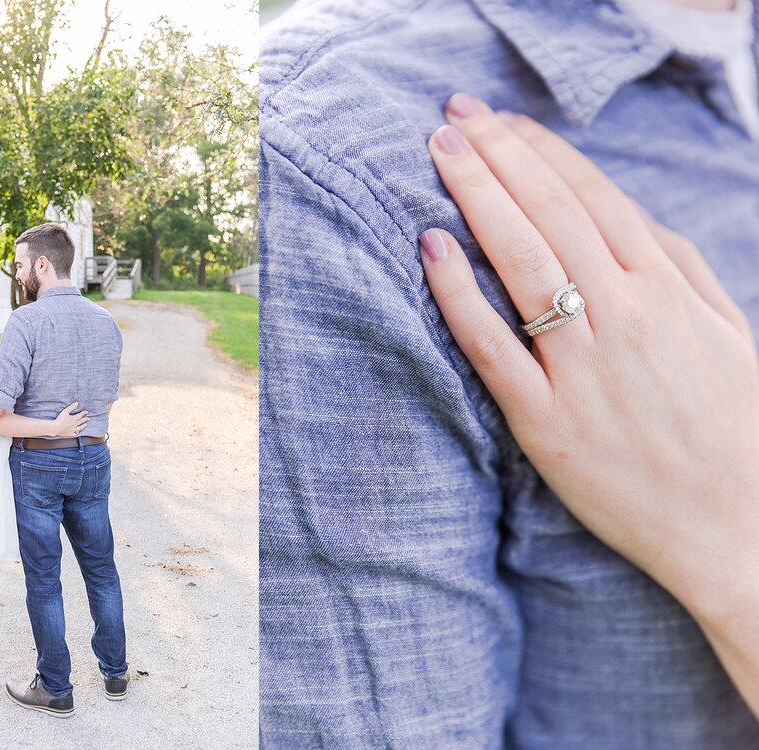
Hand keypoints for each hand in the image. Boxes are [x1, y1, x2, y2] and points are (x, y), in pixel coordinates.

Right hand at [53, 402, 88, 436]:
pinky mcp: (69, 434)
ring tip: (85, 425)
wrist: (56, 428)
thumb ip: (71, 407)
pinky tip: (77, 433)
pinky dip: (76, 433)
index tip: (86, 412)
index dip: (84, 413)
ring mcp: (73, 430)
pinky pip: (74, 434)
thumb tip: (76, 403)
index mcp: (74, 419)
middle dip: (85, 419)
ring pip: (80, 428)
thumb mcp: (65, 411)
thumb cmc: (60, 419)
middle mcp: (75, 424)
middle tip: (88, 418)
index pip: (80, 415)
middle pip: (81, 421)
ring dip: (83, 426)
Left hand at [418, 94, 758, 623]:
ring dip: (477, 197)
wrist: (737, 529)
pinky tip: (432, 246)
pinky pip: (491, 346)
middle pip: (549, 215)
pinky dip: (459, 293)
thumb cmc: (734, 430)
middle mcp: (623, 317)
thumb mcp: (726, 333)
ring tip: (438, 153)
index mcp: (666, 291)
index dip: (539, 152)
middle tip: (451, 119)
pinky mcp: (545, 421)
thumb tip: (632, 218)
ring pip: (521, 262)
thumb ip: (681, 270)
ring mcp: (582, 368)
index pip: (591, 198)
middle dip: (497, 157)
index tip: (499, 122)